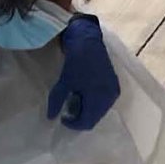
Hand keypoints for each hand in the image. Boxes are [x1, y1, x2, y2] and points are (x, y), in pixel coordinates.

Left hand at [47, 15, 120, 131]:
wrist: (87, 39)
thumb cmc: (75, 61)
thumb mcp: (64, 82)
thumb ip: (57, 101)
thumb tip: (50, 117)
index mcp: (99, 97)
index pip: (87, 121)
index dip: (74, 124)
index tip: (62, 118)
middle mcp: (109, 96)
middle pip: (95, 118)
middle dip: (81, 118)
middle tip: (67, 111)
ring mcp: (113, 90)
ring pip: (100, 111)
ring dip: (88, 111)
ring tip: (75, 103)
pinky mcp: (113, 84)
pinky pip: (104, 102)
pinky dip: (94, 103)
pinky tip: (84, 96)